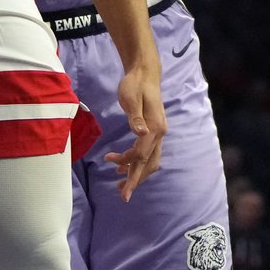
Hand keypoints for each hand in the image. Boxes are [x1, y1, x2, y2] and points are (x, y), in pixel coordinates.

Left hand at [105, 66, 166, 201]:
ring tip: (120, 185)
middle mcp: (160, 133)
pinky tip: (124, 168)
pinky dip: (137, 163)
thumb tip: (139, 133)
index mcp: (155, 127)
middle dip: (135, 180)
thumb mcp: (131, 98)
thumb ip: (136, 117)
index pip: (140, 153)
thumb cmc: (135, 84)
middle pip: (148, 163)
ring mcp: (158, 133)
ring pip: (150, 161)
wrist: (145, 73)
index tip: (109, 162)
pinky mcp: (154, 131)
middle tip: (122, 196)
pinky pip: (148, 153)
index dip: (126, 162)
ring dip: (136, 174)